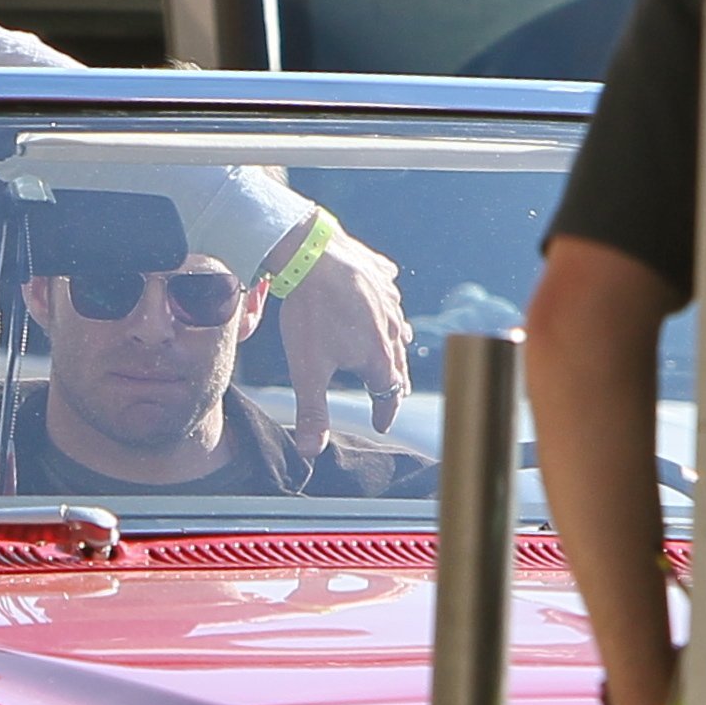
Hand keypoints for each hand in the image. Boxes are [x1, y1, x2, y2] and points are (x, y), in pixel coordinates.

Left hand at [277, 228, 412, 456]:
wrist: (312, 254)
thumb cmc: (310, 313)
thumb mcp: (307, 369)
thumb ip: (312, 412)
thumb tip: (311, 450)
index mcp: (378, 356)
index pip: (389, 394)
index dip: (383, 412)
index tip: (380, 425)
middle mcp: (391, 328)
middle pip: (398, 362)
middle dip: (394, 382)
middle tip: (390, 395)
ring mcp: (388, 298)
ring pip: (397, 326)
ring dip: (395, 342)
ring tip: (394, 349)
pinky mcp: (379, 273)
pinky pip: (390, 290)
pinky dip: (389, 301)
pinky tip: (387, 298)